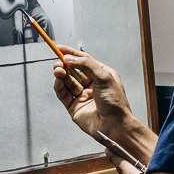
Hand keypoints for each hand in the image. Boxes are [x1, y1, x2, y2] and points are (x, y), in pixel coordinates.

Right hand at [53, 47, 153, 165]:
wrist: (114, 125)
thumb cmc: (116, 103)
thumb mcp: (104, 77)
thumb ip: (86, 64)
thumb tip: (70, 58)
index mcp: (102, 75)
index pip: (84, 60)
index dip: (71, 54)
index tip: (59, 48)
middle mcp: (92, 85)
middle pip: (73, 70)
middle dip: (64, 65)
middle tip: (58, 62)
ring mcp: (83, 96)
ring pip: (67, 81)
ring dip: (61, 75)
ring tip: (58, 71)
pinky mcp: (74, 107)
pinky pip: (63, 94)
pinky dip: (59, 86)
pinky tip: (58, 80)